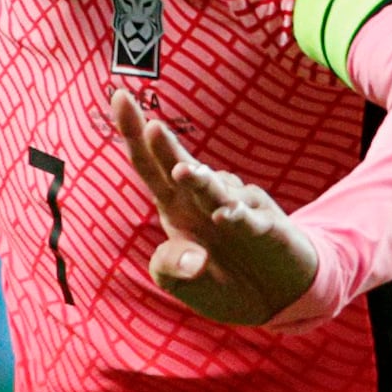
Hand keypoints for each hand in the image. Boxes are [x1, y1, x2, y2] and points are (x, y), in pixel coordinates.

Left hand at [117, 89, 313, 326]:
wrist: (273, 294)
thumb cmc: (220, 281)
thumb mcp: (182, 284)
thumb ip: (170, 269)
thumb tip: (193, 260)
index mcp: (175, 206)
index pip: (149, 166)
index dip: (133, 134)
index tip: (119, 97)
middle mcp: (202, 199)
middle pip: (180, 166)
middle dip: (165, 146)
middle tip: (152, 127)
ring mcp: (235, 207)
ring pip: (214, 189)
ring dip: (200, 181)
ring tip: (183, 174)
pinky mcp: (263, 226)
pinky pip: (247, 217)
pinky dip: (237, 215)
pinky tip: (224, 215)